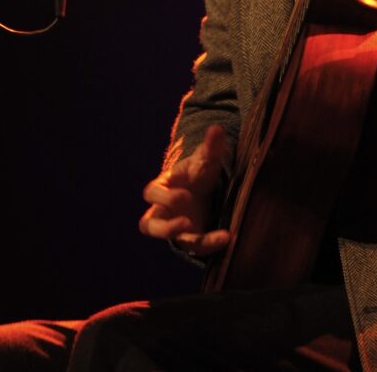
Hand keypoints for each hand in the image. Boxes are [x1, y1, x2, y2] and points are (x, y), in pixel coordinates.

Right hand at [138, 124, 230, 257]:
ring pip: (169, 241)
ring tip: (208, 238)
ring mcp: (174, 226)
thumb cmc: (198, 172)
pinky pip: (194, 246)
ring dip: (187, 241)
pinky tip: (227, 236)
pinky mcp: (189, 238)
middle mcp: (162, 210)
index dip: (164, 197)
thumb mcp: (205, 159)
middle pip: (149, 225)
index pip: (151, 194)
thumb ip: (211, 146)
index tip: (185, 195)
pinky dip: (209, 243)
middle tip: (186, 223)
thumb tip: (216, 128)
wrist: (205, 189)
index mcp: (161, 187)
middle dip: (165, 227)